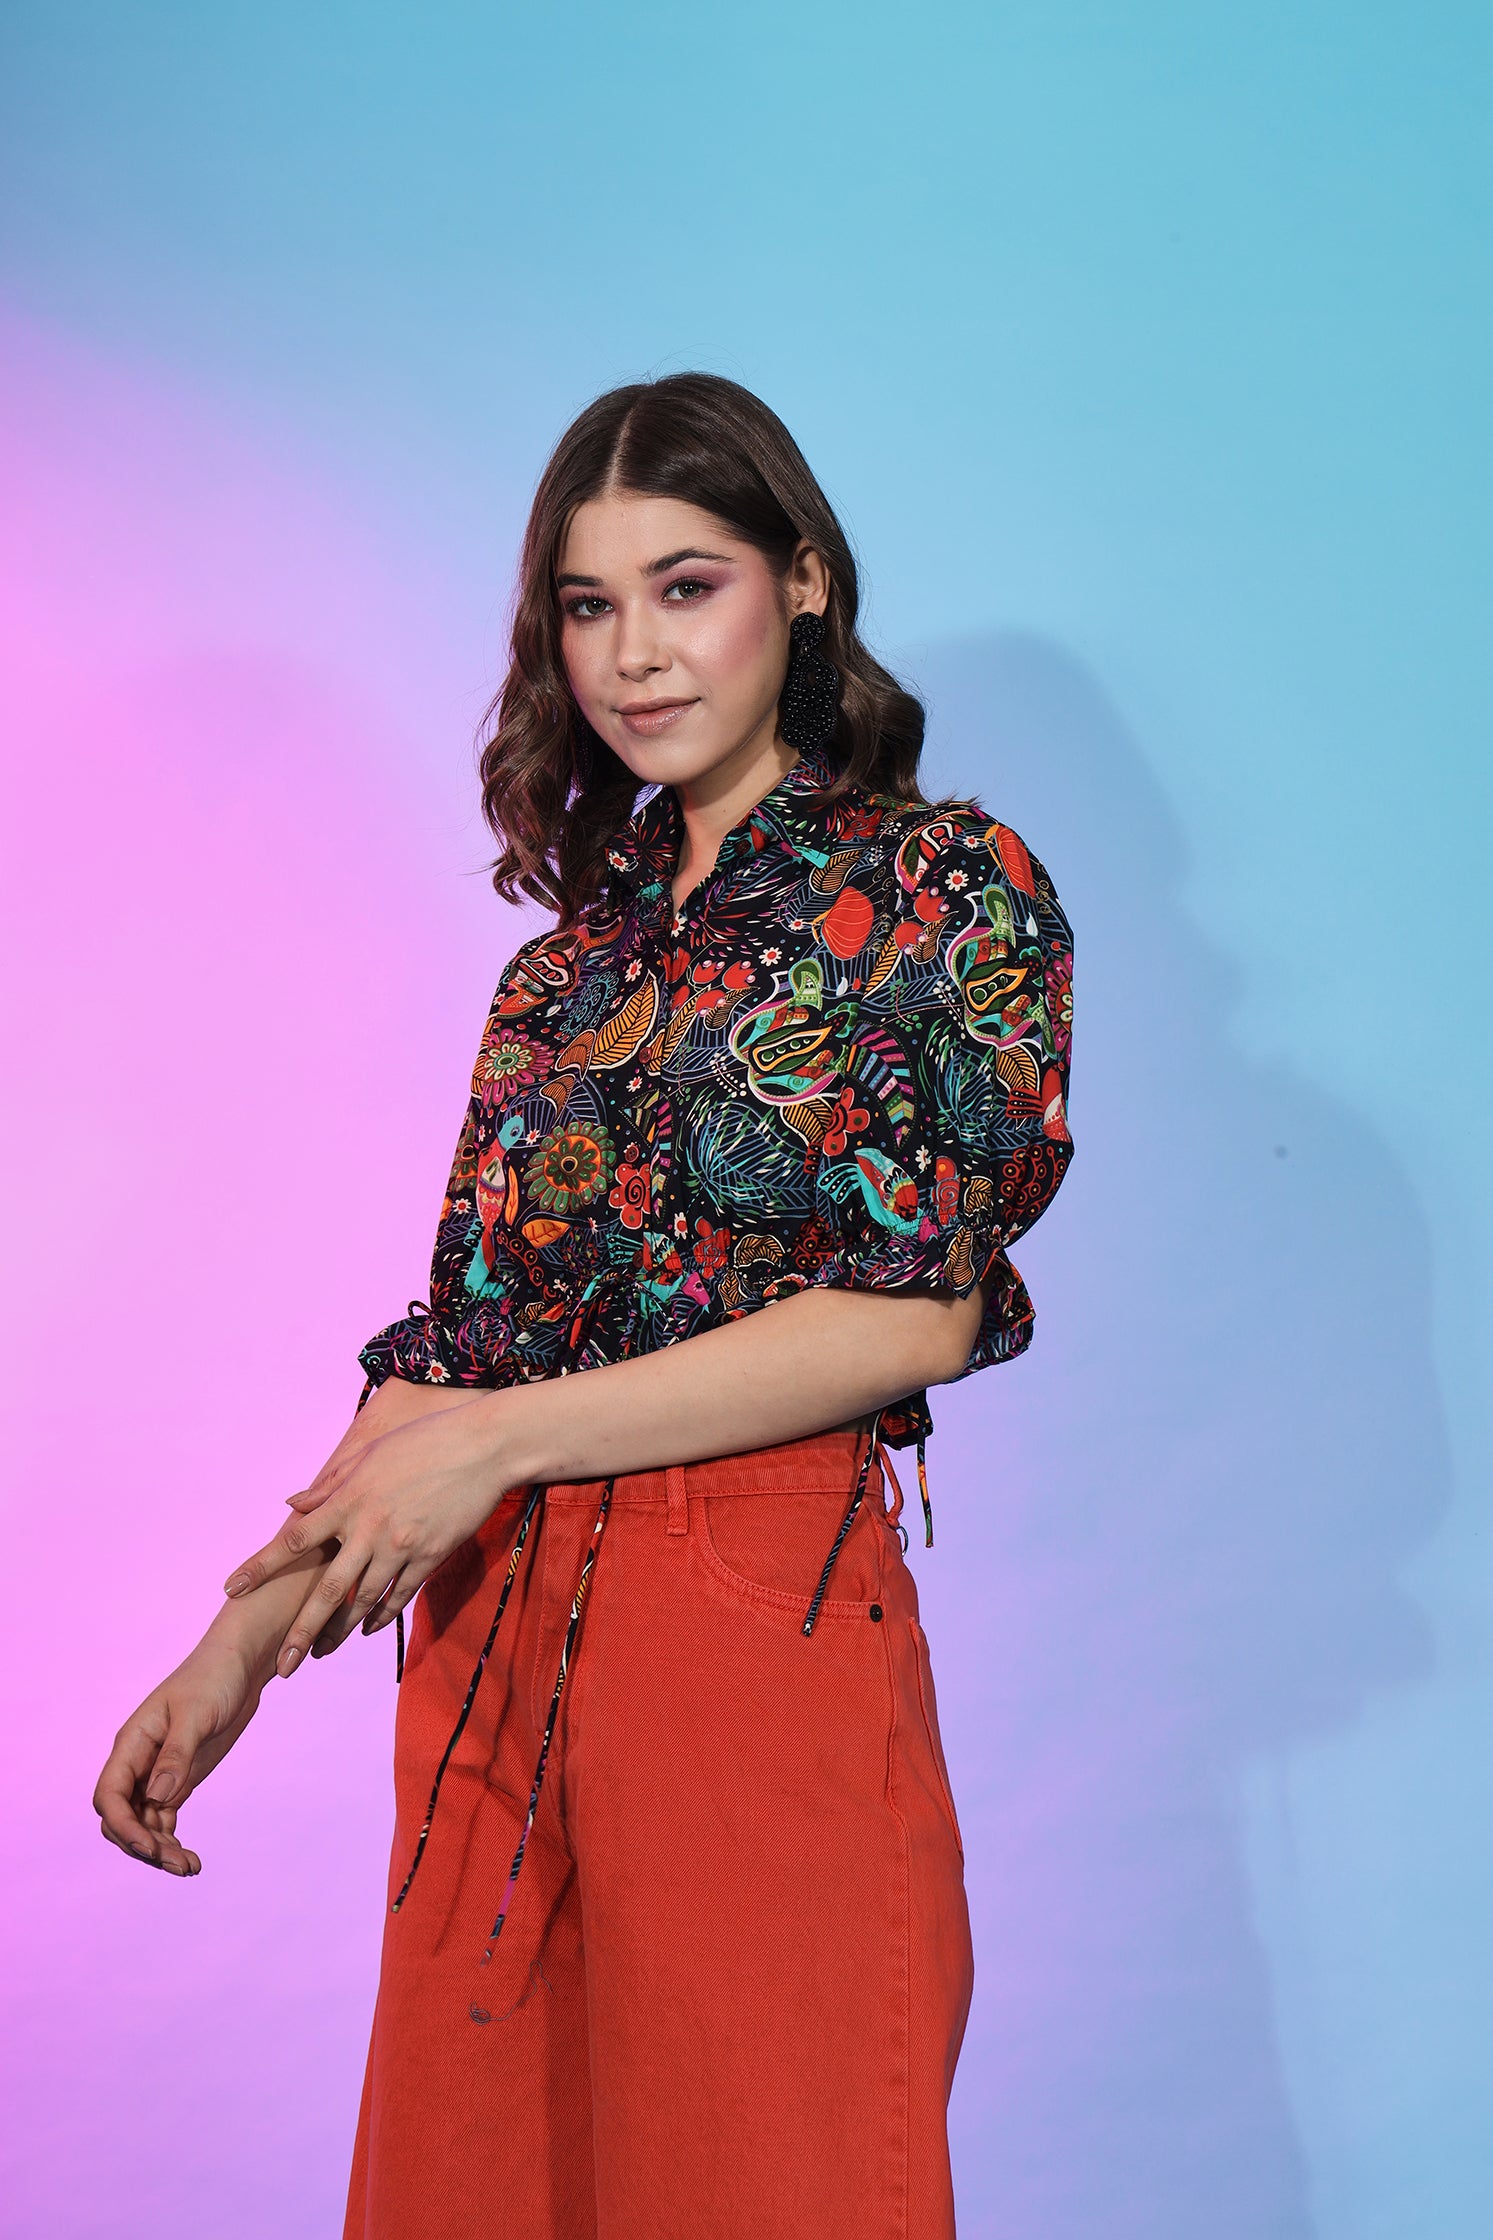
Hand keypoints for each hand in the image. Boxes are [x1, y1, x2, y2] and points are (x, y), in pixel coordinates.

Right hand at [93, 1635, 264, 1876]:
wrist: (241, 1664)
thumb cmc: (215, 1678)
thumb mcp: (198, 1714)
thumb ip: (176, 1755)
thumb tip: (156, 1798)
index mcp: (132, 1743)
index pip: (110, 1796)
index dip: (123, 1826)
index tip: (150, 1848)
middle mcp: (138, 1762)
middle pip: (122, 1818)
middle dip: (142, 1846)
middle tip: (178, 1865)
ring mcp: (157, 1774)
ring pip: (143, 1825)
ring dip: (160, 1850)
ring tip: (190, 1868)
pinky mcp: (178, 1780)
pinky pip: (163, 1820)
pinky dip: (171, 1841)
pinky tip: (191, 1860)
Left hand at [221, 1391, 519, 1675]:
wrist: (483, 1447)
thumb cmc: (423, 1441)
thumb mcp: (369, 1457)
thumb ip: (328, 1486)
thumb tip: (290, 1504)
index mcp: (348, 1500)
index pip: (293, 1540)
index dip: (260, 1567)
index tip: (231, 1589)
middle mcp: (369, 1529)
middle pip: (326, 1591)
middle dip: (300, 1631)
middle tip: (282, 1665)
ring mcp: (401, 1546)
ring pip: (362, 1601)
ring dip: (339, 1632)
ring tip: (320, 1653)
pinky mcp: (430, 1556)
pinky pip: (400, 1596)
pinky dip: (381, 1616)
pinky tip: (366, 1630)